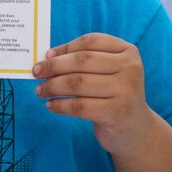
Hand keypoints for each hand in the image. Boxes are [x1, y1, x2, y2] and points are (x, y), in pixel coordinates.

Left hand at [33, 33, 156, 157]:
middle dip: (53, 66)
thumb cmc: (114, 95)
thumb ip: (84, 60)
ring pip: (77, 83)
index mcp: (128, 51)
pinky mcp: (116, 112)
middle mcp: (130, 68)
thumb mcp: (107, 72)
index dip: (65, 48)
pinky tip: (51, 105)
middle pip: (81, 61)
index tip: (46, 56)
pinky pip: (78, 105)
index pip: (90, 42)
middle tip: (36, 73)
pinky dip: (60, 105)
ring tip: (40, 91)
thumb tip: (48, 56)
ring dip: (52, 86)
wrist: (136, 130)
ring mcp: (125, 90)